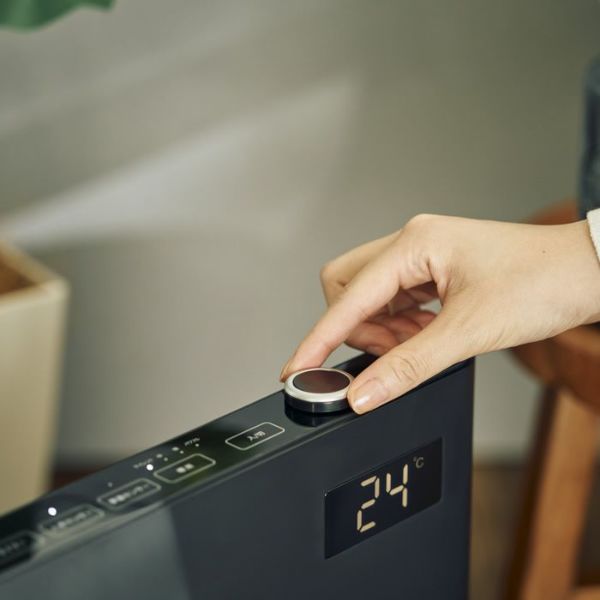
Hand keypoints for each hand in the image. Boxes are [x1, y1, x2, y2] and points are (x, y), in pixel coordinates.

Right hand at [279, 214, 599, 412]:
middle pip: (348, 287)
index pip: (348, 297)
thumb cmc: (541, 284)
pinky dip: (400, 326)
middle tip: (384, 355)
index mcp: (414, 243)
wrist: (586, 273)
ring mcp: (422, 256)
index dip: (319, 337)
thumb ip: (408, 365)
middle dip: (356, 327)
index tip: (297, 368)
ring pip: (371, 296)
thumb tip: (363, 393)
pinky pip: (395, 300)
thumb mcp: (468, 331)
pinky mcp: (433, 270)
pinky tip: (424, 337)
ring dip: (383, 329)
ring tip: (417, 346)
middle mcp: (412, 243)